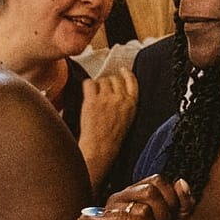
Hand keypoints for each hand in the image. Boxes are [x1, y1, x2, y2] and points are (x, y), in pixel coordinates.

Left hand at [77, 70, 138, 187]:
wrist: (100, 149)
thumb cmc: (112, 139)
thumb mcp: (127, 119)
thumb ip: (125, 104)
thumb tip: (118, 92)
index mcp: (132, 103)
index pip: (131, 80)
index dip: (126, 73)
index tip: (122, 70)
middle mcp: (120, 98)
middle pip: (114, 78)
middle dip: (108, 83)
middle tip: (102, 92)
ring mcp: (106, 98)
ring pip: (101, 80)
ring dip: (97, 86)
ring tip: (94, 98)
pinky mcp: (92, 100)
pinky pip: (89, 83)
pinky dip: (87, 86)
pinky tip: (87, 95)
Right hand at [100, 174, 195, 219]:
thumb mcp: (179, 219)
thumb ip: (184, 201)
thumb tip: (181, 182)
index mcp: (137, 189)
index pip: (156, 180)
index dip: (171, 196)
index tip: (175, 213)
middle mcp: (122, 196)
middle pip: (149, 191)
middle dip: (165, 211)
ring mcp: (114, 210)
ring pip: (142, 207)